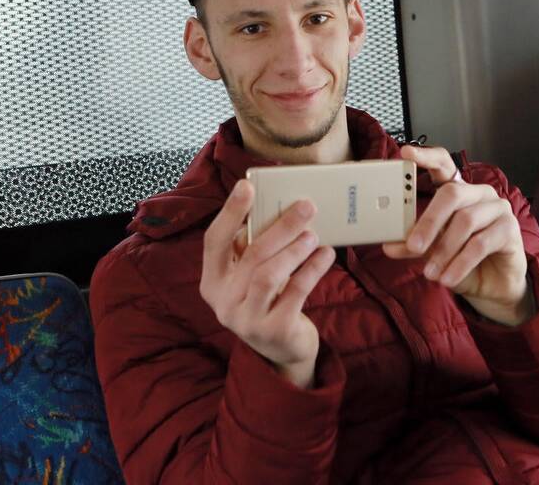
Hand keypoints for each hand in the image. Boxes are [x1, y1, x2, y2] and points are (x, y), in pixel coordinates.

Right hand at [199, 181, 335, 388]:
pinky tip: (326, 255)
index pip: (214, 241)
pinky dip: (312, 270)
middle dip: (280, 227)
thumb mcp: (251, 277)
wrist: (282, 352)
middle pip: (250, 255)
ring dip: (294, 250)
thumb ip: (253, 248)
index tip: (247, 185)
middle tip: (306, 206)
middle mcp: (223, 302)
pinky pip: (294, 293)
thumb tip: (275, 205)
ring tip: (314, 235)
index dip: (230, 212)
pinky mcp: (274, 331)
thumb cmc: (268, 300)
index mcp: (212, 282)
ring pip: (268, 274)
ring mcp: (246, 320)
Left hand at [383, 145, 534, 325]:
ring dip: (444, 251)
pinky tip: (448, 278)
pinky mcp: (510, 229)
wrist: (493, 285)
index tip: (405, 153)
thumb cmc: (461, 259)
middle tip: (413, 246)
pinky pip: (481, 243)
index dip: (425, 156)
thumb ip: (413, 244)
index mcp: (458, 191)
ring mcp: (497, 208)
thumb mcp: (432, 252)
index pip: (443, 164)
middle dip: (429, 221)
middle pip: (452, 194)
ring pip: (466, 221)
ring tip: (430, 273)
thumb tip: (389, 245)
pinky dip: (460, 263)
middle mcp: (479, 194)